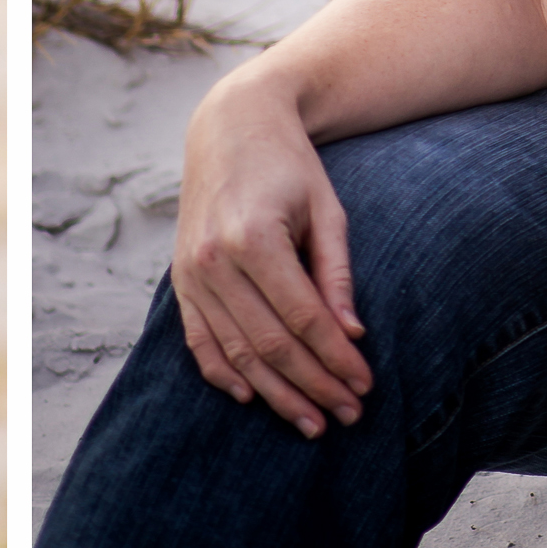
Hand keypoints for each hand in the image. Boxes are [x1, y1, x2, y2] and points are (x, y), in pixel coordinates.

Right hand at [170, 69, 369, 437]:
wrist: (231, 124)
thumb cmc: (289, 165)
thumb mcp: (325, 210)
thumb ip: (335, 274)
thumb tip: (353, 336)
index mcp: (254, 238)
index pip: (303, 319)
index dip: (336, 359)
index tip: (366, 387)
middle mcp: (214, 260)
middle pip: (269, 345)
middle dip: (314, 386)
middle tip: (349, 415)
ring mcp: (191, 272)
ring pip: (235, 353)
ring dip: (276, 394)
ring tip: (312, 422)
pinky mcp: (180, 278)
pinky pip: (199, 341)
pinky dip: (223, 375)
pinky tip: (252, 398)